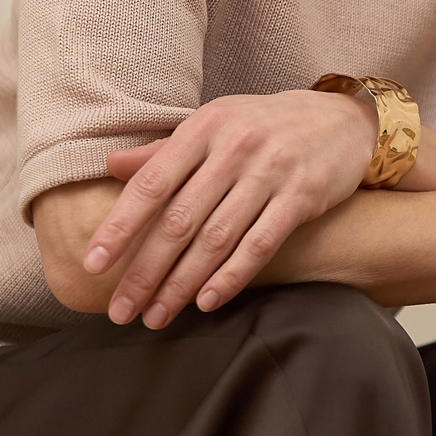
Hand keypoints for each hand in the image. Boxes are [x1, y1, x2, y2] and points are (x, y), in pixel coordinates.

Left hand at [83, 91, 377, 327]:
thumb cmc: (266, 125)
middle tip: (121, 309)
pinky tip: (206, 302)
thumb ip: (165, 150)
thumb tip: (111, 166)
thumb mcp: (216, 124)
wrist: (342, 119)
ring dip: (182, 283)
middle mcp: (236, 146)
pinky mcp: (303, 196)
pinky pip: (260, 244)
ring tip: (157, 315)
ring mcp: (272, 171)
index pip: (153, 181)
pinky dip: (231, 277)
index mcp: (206, 126)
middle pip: (180, 219)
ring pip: (217, 238)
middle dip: (146, 270)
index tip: (94, 263)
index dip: (121, 225)